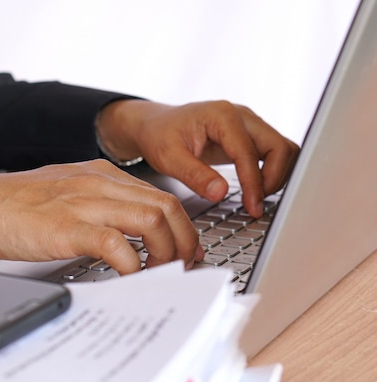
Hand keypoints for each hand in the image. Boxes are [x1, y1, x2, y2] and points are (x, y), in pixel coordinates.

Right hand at [0, 160, 202, 274]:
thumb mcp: (64, 193)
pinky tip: (128, 277)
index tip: (182, 248)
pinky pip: (116, 244)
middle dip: (184, 240)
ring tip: (160, 273)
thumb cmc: (13, 204)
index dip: (180, 226)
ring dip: (165, 252)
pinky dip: (132, 265)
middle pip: (166, 206)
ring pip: (151, 220)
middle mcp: (98, 184)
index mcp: (100, 175)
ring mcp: (83, 203)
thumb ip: (95, 206)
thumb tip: (121, 236)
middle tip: (182, 264)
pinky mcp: (67, 227)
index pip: (158, 195)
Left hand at [96, 100, 299, 216]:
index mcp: (221, 116)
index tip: (253, 208)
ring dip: (276, 176)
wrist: (155, 126)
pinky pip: (274, 153)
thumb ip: (195, 175)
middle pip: (280, 147)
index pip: (249, 152)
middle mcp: (241, 116)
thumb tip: (220, 194)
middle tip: (256, 205)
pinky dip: (271, 172)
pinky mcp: (250, 136)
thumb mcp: (169, 158)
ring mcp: (249, 125)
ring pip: (283, 150)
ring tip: (255, 199)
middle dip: (273, 179)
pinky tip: (255, 190)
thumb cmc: (159, 136)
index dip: (254, 183)